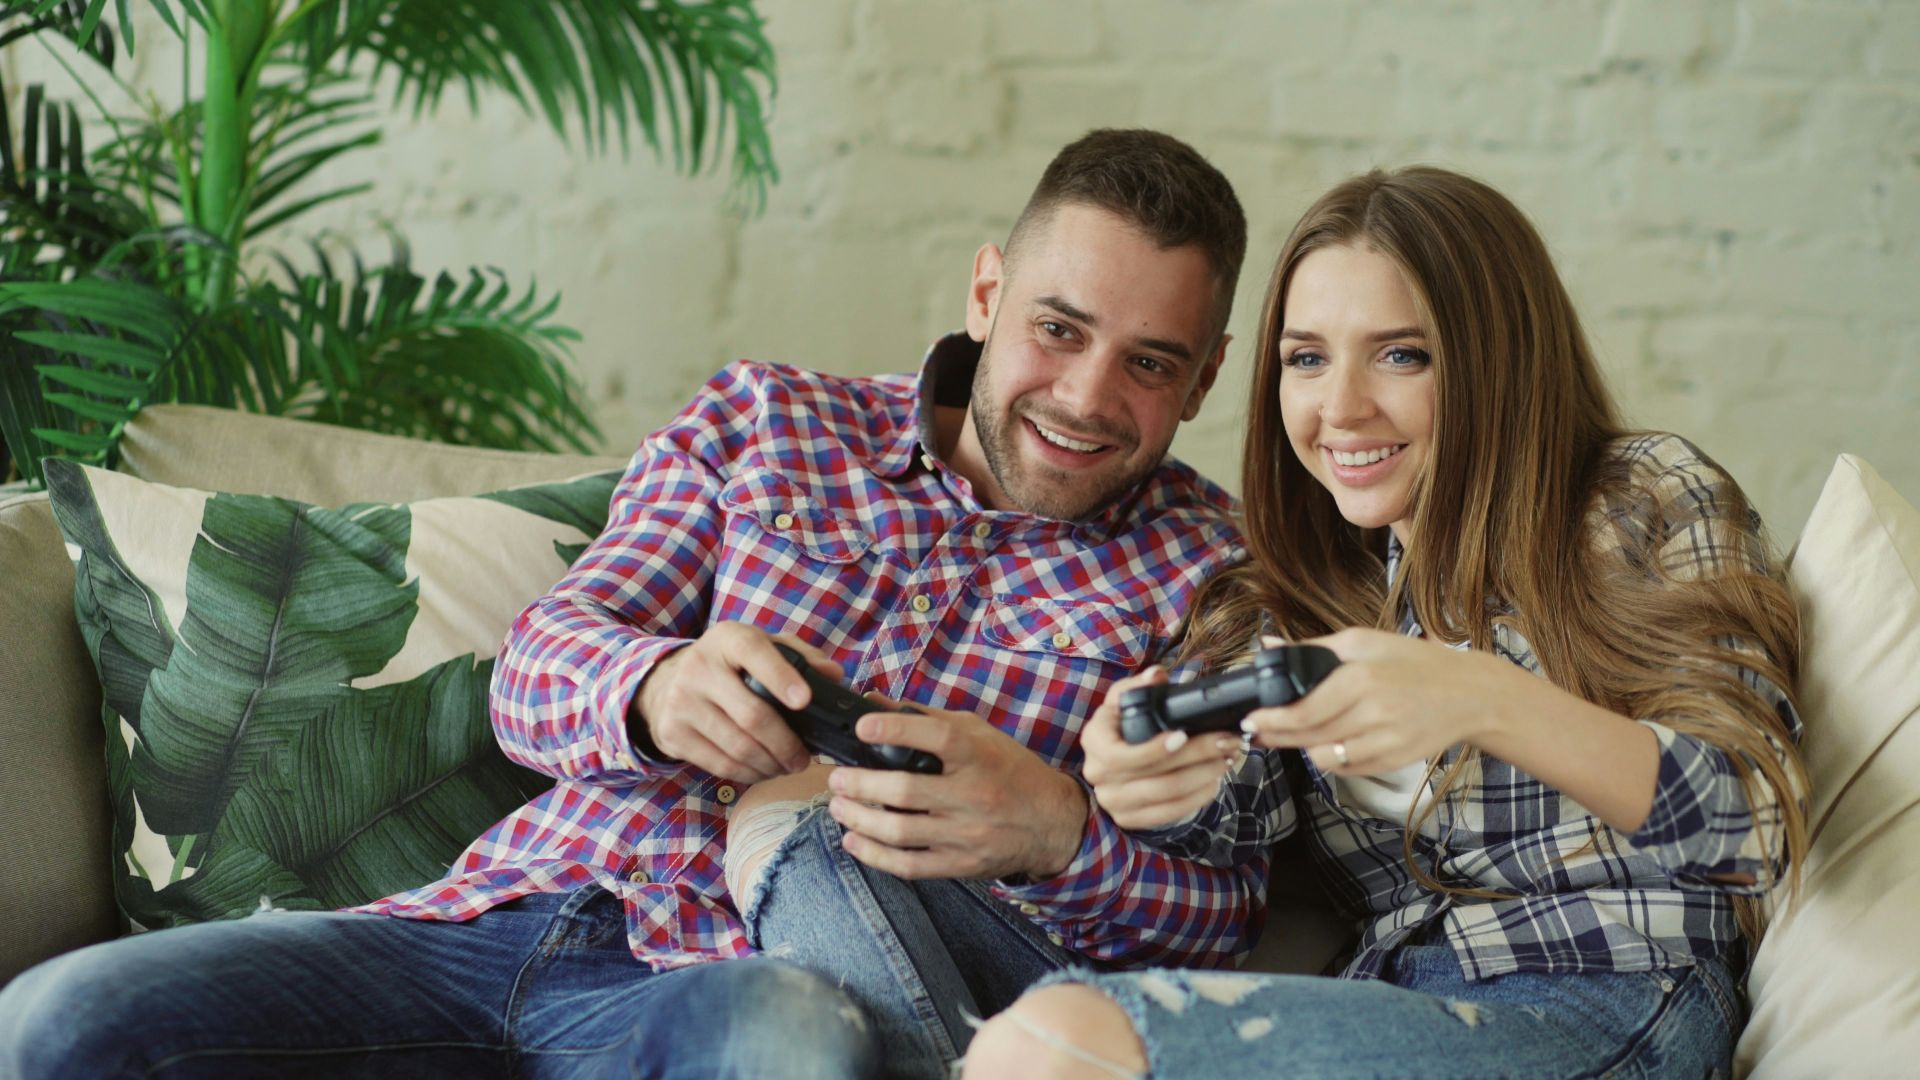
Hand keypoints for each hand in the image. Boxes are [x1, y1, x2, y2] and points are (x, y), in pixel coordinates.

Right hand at [634, 622, 837, 782]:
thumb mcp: (760, 648)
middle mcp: (699, 667)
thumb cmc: (729, 666)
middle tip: (805, 758)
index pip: (755, 653)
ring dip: (771, 764)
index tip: (805, 701)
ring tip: (787, 767)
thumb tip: (834, 675)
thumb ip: (800, 656)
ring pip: (738, 747)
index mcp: (727, 639)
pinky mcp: (672, 733)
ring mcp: (681, 702)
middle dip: (786, 744)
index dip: (781, 678)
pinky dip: (749, 774)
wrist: (667, 683)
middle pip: (752, 715)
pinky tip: (763, 771)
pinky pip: (720, 765)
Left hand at [824, 702, 1088, 880]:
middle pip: (905, 791)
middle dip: (859, 784)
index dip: (895, 730)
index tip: (862, 727)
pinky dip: (874, 855)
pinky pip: (909, 865)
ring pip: (899, 832)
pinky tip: (854, 840)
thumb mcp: (979, 733)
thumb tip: (873, 703)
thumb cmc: (1009, 770)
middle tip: (836, 778)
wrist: (1052, 822)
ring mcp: (966, 834)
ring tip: (837, 806)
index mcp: (979, 756)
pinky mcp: (960, 864)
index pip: (936, 737)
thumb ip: (927, 719)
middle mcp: (973, 795)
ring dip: (858, 818)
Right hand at [1079, 667, 1240, 830]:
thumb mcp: (1122, 703)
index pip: (1122, 756)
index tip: (1184, 734)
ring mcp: (1114, 802)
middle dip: (1198, 757)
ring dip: (1204, 777)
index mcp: (1095, 742)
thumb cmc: (1120, 728)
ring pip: (1168, 796)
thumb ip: (1137, 687)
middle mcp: (1098, 775)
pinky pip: (1171, 813)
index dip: (1155, 749)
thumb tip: (1156, 675)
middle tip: (1227, 742)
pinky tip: (1214, 780)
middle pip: (1156, 776)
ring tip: (1227, 758)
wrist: (1109, 765)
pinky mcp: (1130, 819)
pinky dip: (1198, 797)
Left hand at [1242, 628, 1525, 774]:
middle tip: (1258, 733)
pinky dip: (1331, 759)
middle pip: (1309, 737)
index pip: (1304, 711)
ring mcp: (1385, 741)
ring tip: (1295, 735)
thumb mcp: (1363, 642)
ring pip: (1325, 757)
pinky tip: (1328, 743)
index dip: (1272, 720)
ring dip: (1304, 748)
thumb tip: (1268, 647)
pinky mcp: (1393, 761)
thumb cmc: (1412, 662)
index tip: (1251, 719)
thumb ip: (1313, 648)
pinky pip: (1347, 769)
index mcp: (1362, 678)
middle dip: (1277, 736)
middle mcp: (1373, 713)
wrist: (1468, 694)